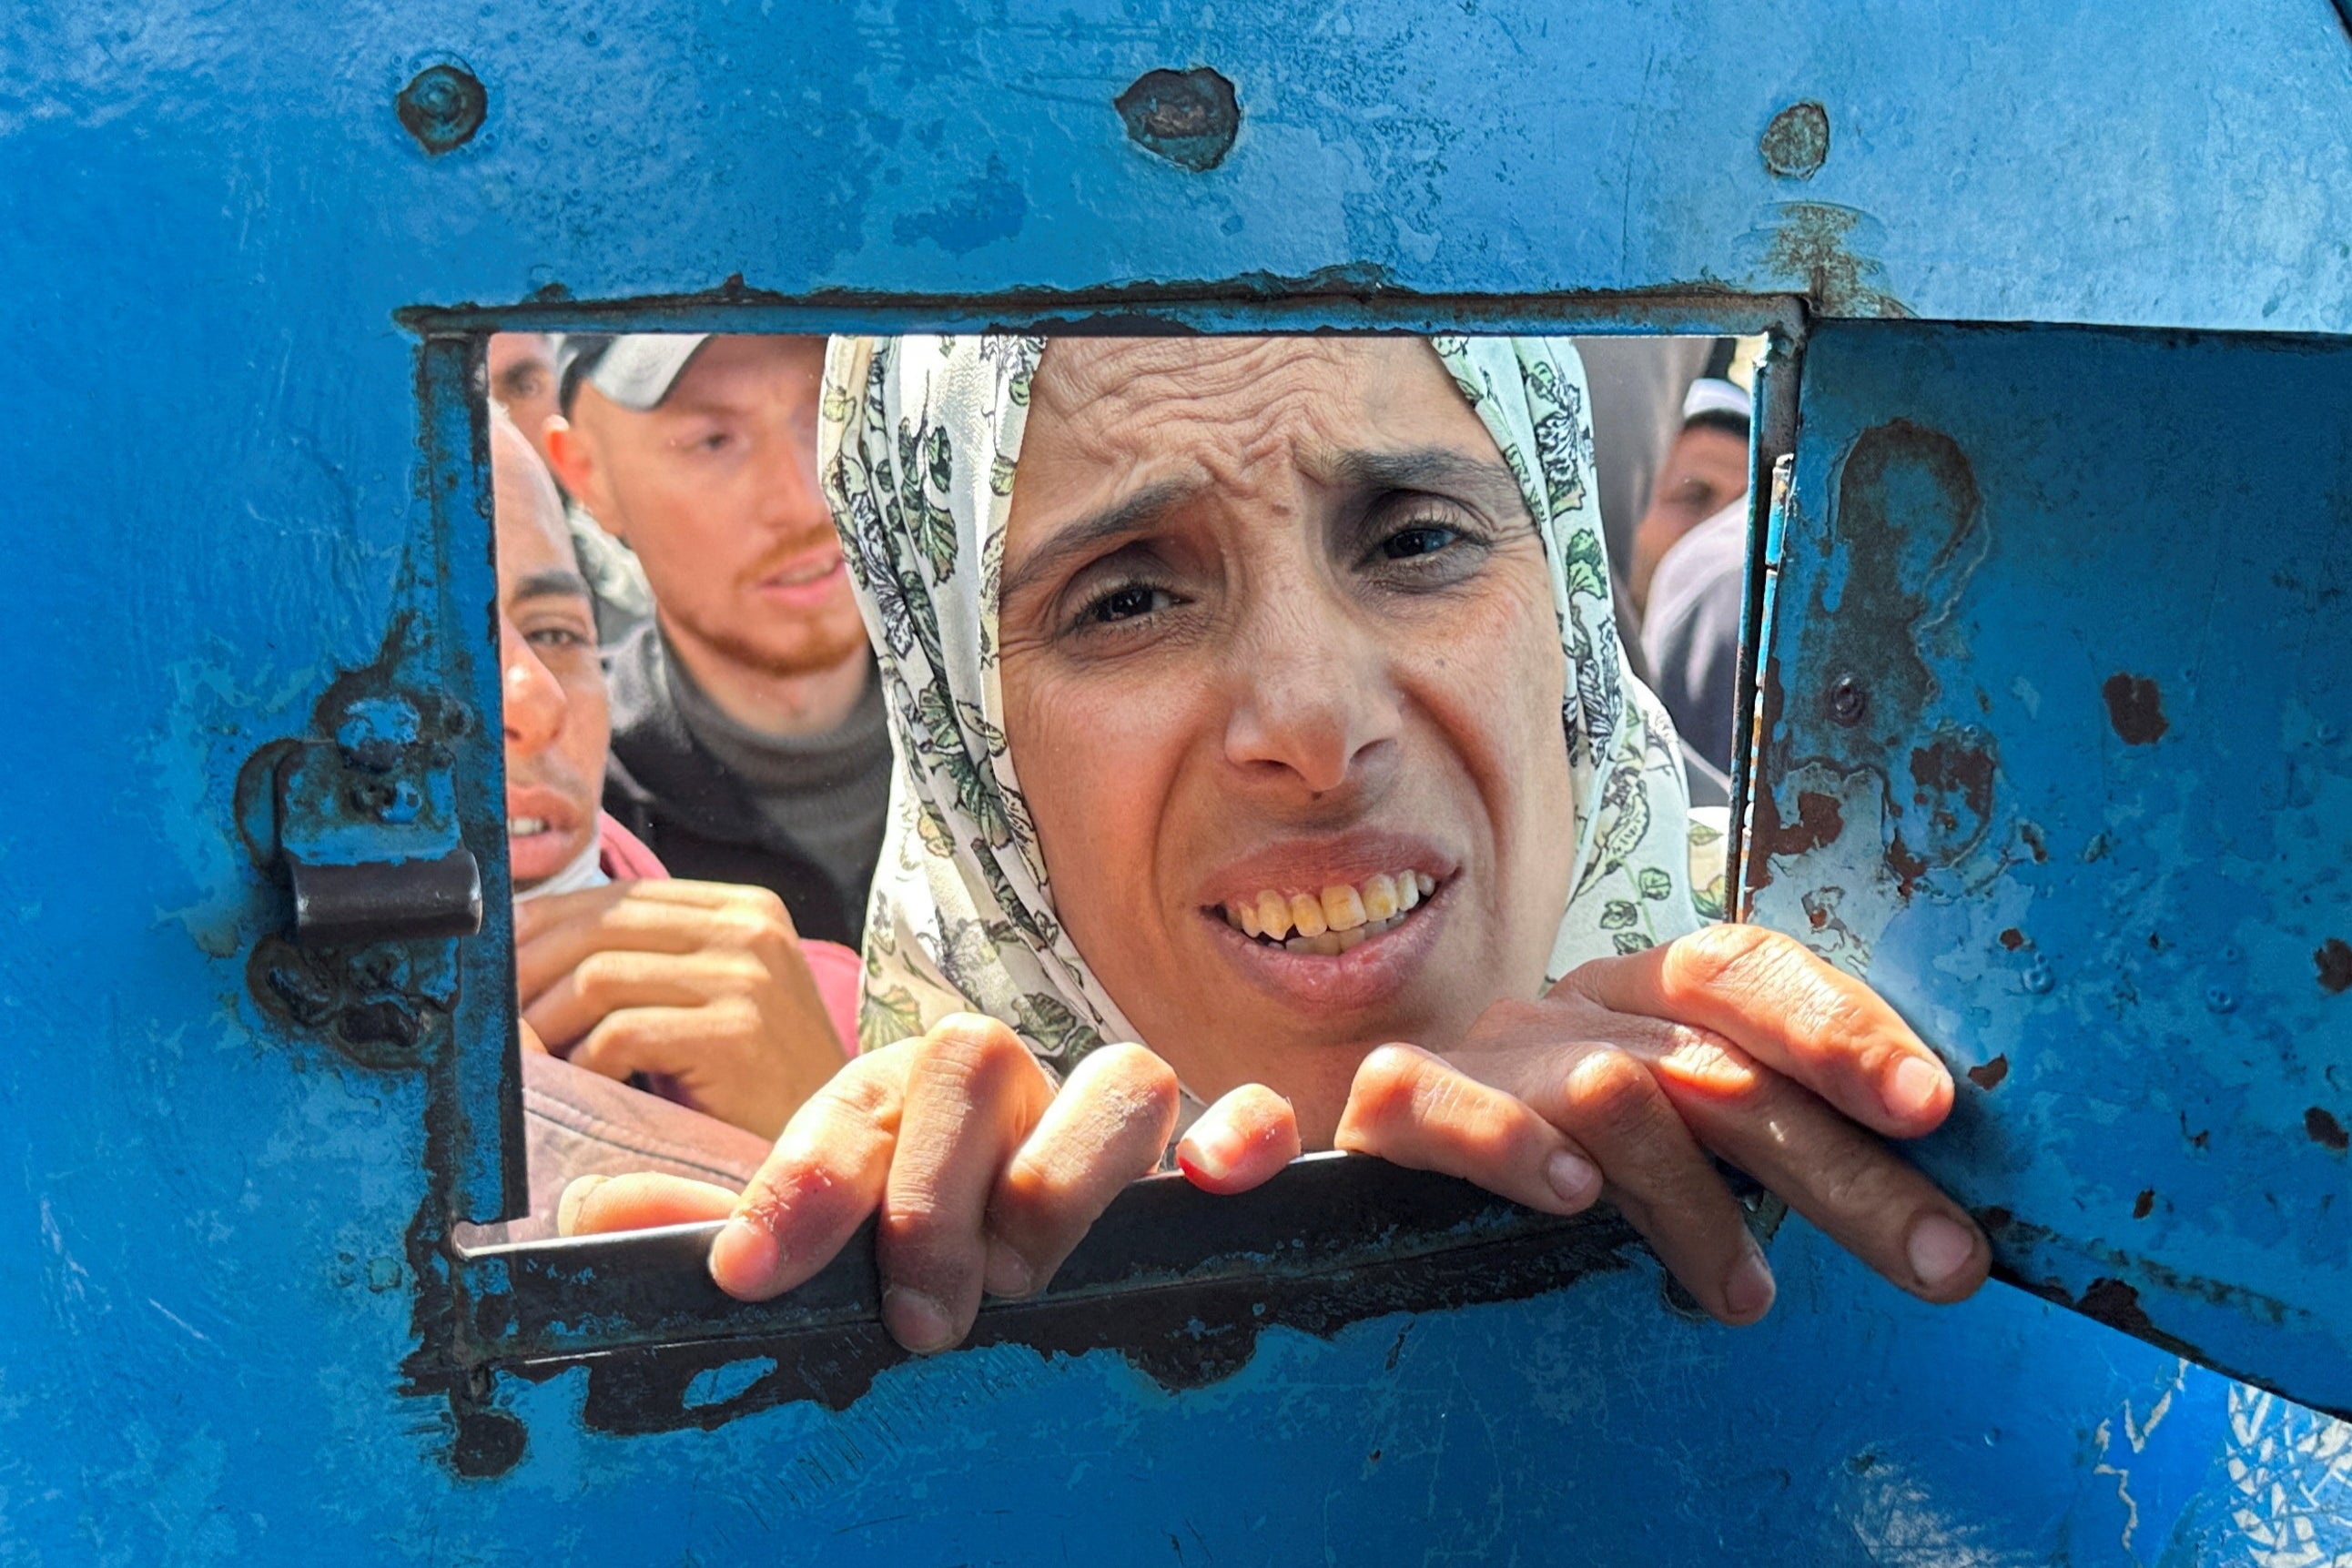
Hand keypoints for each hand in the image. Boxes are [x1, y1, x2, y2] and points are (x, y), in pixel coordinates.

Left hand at [515, 879, 848, 1138]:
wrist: (831, 1157)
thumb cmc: (755, 1091)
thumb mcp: (707, 1005)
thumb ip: (644, 968)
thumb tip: (517, 957)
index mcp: (742, 909)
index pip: (613, 897)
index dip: (538, 930)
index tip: (490, 971)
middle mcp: (750, 928)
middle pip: (596, 927)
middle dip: (524, 977)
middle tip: (488, 1028)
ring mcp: (748, 976)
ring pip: (597, 977)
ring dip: (543, 1028)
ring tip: (526, 1068)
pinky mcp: (737, 1031)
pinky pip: (619, 1034)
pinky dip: (583, 1066)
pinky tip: (584, 1093)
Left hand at [561, 1014, 1190, 1351]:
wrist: (1028, 1260)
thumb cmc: (909, 1263)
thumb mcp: (813, 1256)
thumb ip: (721, 1234)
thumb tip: (587, 1225)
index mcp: (900, 1099)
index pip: (848, 1102)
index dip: (799, 1181)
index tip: (753, 1277)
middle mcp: (1007, 1091)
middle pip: (973, 1059)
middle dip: (932, 1188)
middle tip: (913, 1312)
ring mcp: (1108, 1117)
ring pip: (1116, 1079)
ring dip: (1066, 1175)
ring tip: (1025, 1277)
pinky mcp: (1204, 1155)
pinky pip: (1245, 1113)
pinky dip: (1243, 1130)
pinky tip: (1216, 1180)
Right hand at [1320, 923, 1987, 1322]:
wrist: (1374, 1193)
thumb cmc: (1557, 1185)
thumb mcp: (1679, 1157)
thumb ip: (1769, 1156)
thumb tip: (1931, 1214)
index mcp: (1646, 1003)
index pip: (1743, 970)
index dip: (1838, 1026)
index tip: (1932, 1111)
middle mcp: (1571, 1010)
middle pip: (1715, 1057)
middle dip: (1837, 1164)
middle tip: (1937, 1259)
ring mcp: (1484, 1053)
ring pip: (1610, 1089)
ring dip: (1692, 1197)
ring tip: (1747, 1295)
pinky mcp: (1393, 1103)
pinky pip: (1442, 1099)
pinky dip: (1511, 1144)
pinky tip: (1571, 1201)